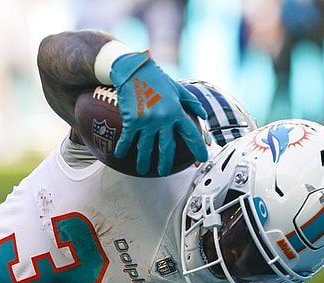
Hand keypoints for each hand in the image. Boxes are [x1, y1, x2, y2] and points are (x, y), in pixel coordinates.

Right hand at [110, 50, 206, 175]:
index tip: (202, 159)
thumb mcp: (177, 88)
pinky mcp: (133, 119)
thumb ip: (191, 102)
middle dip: (166, 162)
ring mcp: (148, 120)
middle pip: (167, 147)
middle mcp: (164, 118)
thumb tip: (203, 115)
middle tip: (164, 172)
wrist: (134, 70)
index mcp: (177, 111)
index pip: (191, 134)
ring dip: (144, 161)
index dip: (198, 148)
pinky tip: (120, 155)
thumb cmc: (156, 78)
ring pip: (146, 147)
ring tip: (143, 170)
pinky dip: (124, 147)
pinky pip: (128, 138)